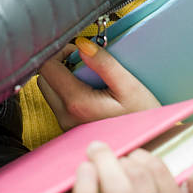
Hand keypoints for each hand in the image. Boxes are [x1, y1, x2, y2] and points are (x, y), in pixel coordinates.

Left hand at [38, 39, 159, 130]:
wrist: (148, 148)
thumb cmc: (142, 119)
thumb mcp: (129, 87)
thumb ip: (104, 64)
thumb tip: (82, 45)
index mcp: (77, 104)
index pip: (47, 68)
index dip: (58, 51)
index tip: (75, 49)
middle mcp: (66, 116)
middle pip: (44, 78)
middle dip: (58, 63)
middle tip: (82, 59)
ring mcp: (66, 124)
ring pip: (49, 90)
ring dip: (62, 76)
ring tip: (88, 75)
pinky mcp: (69, 127)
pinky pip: (58, 101)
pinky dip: (67, 89)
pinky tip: (89, 89)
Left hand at [74, 141, 192, 192]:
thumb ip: (191, 192)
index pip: (164, 177)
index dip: (146, 159)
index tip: (135, 154)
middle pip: (139, 179)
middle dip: (123, 159)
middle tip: (110, 151)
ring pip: (119, 191)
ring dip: (103, 163)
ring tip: (95, 152)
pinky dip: (84, 181)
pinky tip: (84, 170)